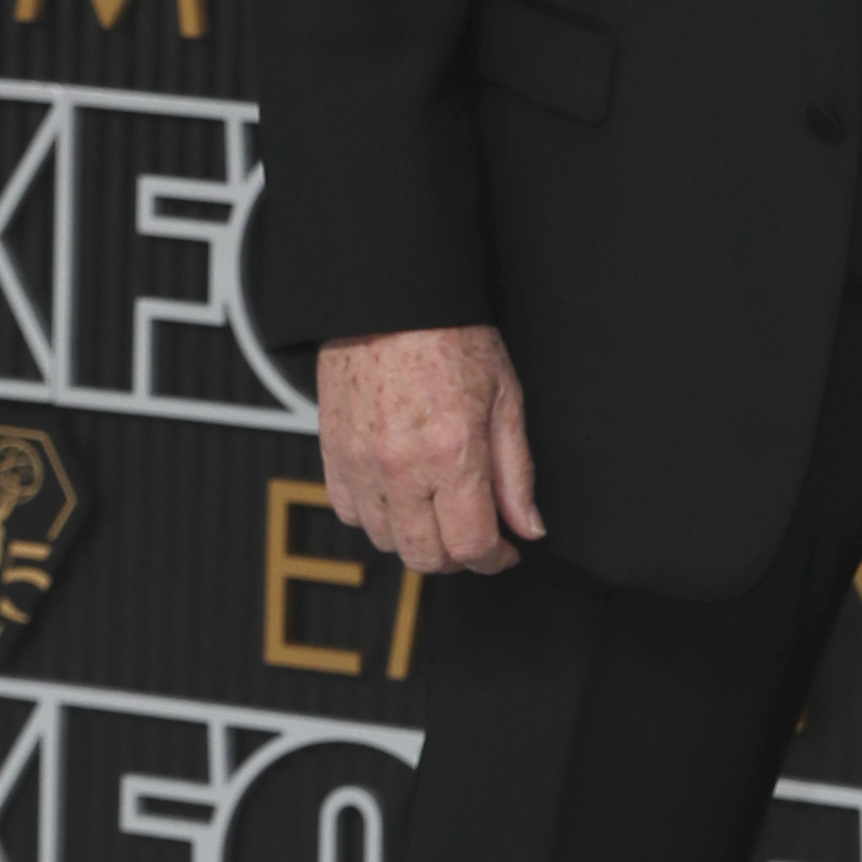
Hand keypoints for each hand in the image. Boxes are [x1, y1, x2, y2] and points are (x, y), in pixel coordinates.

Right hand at [318, 323, 543, 573]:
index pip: (470, 545)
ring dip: (416, 538)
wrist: (390, 301)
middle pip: (424, 556)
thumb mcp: (505, 399)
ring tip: (437, 510)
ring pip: (385, 540)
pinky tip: (399, 494)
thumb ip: (516, 473)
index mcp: (452, 454)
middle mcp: (401, 468)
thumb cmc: (452, 337)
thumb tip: (528, 528)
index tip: (504, 552)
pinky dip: (375, 516)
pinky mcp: (332, 453)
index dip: (493, 560)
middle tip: (473, 537)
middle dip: (456, 558)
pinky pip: (349, 512)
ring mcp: (360, 463)